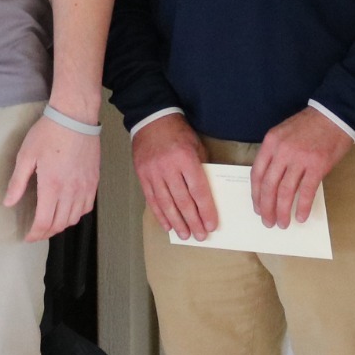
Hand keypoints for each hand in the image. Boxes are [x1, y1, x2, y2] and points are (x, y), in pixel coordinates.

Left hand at [4, 109, 100, 241]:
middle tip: (36, 232)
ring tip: (50, 224)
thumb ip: (18, 182)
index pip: (44, 221)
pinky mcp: (94, 181)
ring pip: (74, 218)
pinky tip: (69, 211)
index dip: (35, 234)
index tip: (28, 237)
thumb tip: (8, 203)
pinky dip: (77, 215)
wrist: (75, 118)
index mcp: (51, 186)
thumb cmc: (48, 133)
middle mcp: (70, 191)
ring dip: (61, 225)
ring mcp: (85, 187)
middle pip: (59, 224)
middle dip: (46, 232)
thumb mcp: (26, 155)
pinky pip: (87, 207)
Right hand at [131, 113, 217, 240]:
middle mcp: (169, 167)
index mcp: (186, 159)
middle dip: (193, 221)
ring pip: (166, 203)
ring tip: (185, 235)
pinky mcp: (142, 175)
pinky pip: (152, 199)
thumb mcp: (196, 146)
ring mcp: (153, 172)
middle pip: (183, 201)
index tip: (211, 225)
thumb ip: (201, 168)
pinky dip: (160, 214)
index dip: (206, 210)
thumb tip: (206, 194)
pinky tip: (168, 225)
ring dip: (177, 222)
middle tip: (200, 235)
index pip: (198, 191)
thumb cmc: (177, 132)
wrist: (151, 119)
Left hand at [251, 107, 354, 228]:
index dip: (256, 194)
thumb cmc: (309, 125)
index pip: (257, 173)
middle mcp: (282, 151)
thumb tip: (270, 180)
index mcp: (270, 142)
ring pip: (285, 191)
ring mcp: (300, 159)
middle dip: (266, 207)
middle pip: (269, 185)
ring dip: (282, 210)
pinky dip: (302, 206)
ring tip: (282, 223)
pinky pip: (306, 191)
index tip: (257, 207)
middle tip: (268, 221)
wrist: (334, 115)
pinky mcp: (318, 166)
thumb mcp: (283, 133)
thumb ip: (275, 154)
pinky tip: (300, 217)